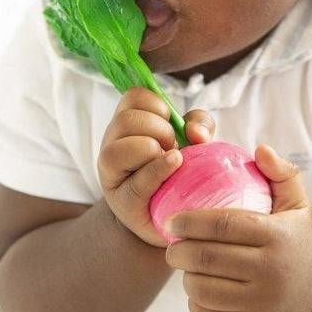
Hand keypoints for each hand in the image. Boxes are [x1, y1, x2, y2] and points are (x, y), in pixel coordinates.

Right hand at [97, 87, 213, 247]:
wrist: (176, 215)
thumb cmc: (180, 169)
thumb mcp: (193, 139)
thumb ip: (199, 124)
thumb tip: (195, 132)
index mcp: (127, 123)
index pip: (133, 96)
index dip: (157, 105)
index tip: (170, 123)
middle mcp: (112, 143)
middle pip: (126, 120)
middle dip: (159, 129)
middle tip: (172, 145)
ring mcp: (112, 174)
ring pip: (119, 150)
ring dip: (153, 149)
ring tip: (170, 160)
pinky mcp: (123, 202)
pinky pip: (138, 182)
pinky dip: (159, 170)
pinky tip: (175, 165)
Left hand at [164, 144, 311, 311]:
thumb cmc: (300, 237)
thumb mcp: (298, 201)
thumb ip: (280, 171)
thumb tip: (259, 149)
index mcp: (277, 236)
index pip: (224, 225)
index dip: (191, 221)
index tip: (171, 218)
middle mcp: (271, 271)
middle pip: (207, 258)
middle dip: (178, 249)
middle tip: (170, 242)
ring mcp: (262, 303)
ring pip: (203, 289)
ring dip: (184, 275)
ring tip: (183, 263)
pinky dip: (194, 301)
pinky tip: (196, 287)